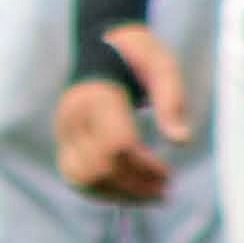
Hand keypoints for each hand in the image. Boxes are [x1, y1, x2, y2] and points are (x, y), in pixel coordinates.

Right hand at [55, 32, 190, 204]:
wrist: (102, 46)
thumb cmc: (137, 56)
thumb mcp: (162, 67)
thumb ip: (172, 101)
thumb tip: (181, 141)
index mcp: (97, 97)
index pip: (117, 145)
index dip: (144, 167)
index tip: (167, 173)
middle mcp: (74, 117)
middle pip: (100, 167)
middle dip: (134, 185)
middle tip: (163, 190)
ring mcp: (64, 132)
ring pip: (84, 179)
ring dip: (118, 194)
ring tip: (147, 195)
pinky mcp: (63, 142)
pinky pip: (76, 178)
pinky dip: (102, 192)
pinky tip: (127, 191)